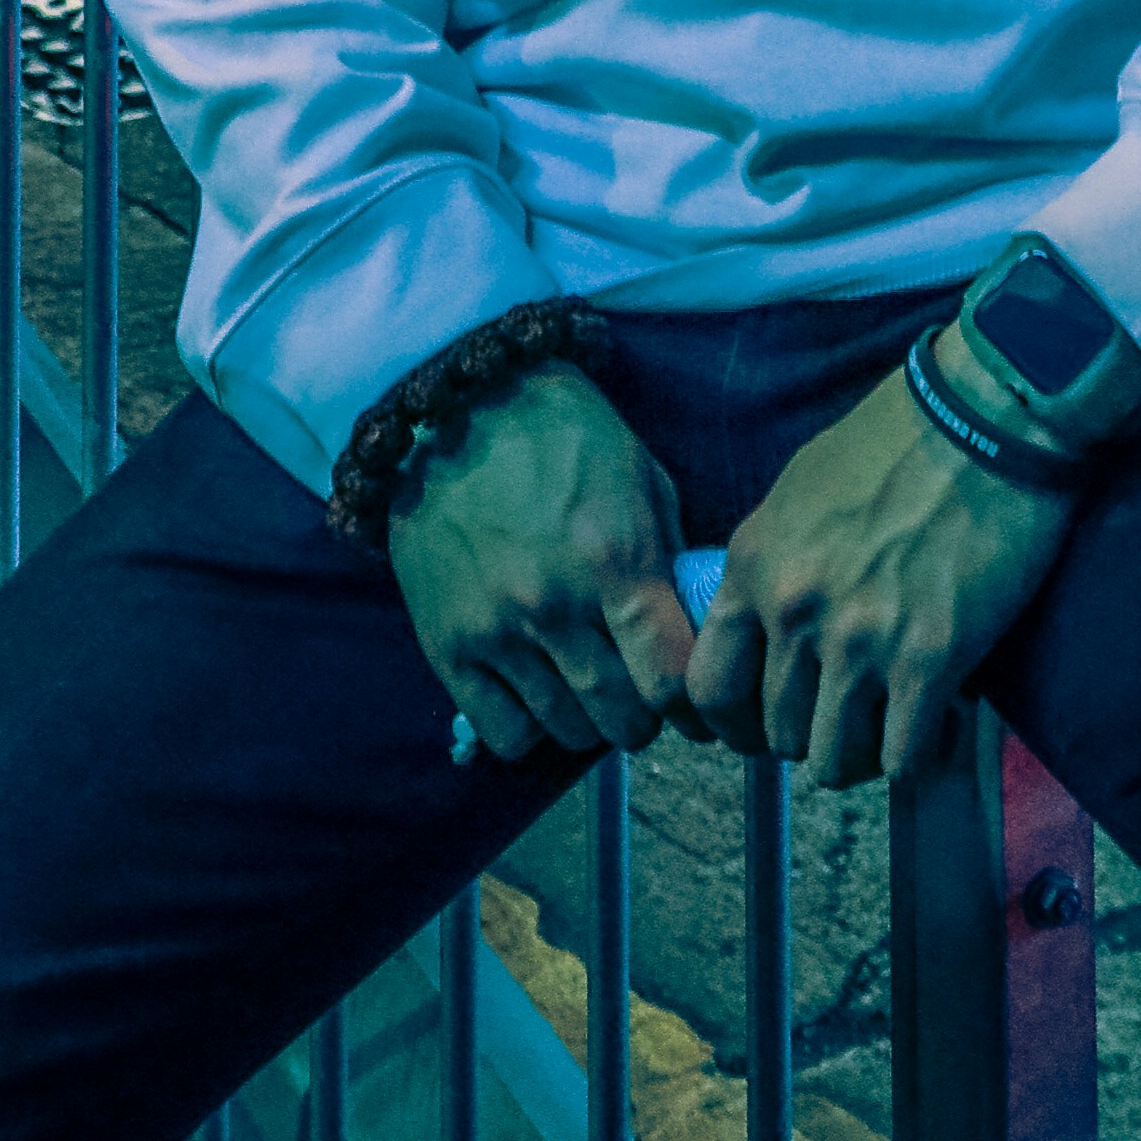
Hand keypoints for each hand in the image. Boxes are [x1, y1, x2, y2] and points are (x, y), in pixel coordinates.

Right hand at [387, 364, 698, 761]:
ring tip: (590, 691)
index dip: (693, 699)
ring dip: (591, 721)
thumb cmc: (563, 435)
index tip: (692, 696)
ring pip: (567, 730)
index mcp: (615, 558)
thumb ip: (668, 557)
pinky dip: (531, 727)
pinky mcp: (448, 647)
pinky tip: (538, 693)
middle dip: (645, 714)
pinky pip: (505, 733)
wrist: (456, 407)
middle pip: (623, 717)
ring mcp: (497, 630)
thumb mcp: (640, 476)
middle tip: (641, 693)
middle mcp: (555, 605)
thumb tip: (693, 630)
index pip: (671, 678)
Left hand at [681, 371, 1074, 792]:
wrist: (984, 416)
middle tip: (850, 716)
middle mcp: (795, 611)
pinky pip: (903, 758)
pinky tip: (940, 725)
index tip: (764, 723)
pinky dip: (918, 756)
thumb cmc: (897, 436)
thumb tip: (770, 616)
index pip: (706, 686)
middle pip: (777, 733)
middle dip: (812, 733)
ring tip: (891, 728)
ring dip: (863, 754)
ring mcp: (859, 640)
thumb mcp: (799, 488)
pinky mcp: (928, 659)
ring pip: (833, 761)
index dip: (734, 721)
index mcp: (754, 565)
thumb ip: (774, 560)